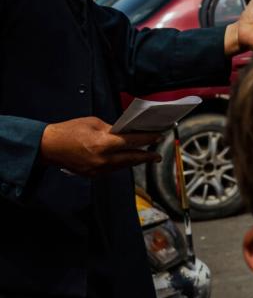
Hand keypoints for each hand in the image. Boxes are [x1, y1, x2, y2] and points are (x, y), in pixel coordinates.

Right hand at [39, 117, 161, 175]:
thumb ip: (112, 129)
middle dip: (147, 156)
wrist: (48, 147)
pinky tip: (127, 160)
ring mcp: (98, 169)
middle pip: (132, 158)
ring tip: (146, 157)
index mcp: (103, 143)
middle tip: (158, 156)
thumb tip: (126, 133)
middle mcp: (103, 159)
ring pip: (124, 165)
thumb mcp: (93, 122)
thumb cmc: (69, 131)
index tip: (158, 136)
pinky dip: (121, 164)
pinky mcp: (94, 175)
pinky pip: (113, 169)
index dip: (147, 139)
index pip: (132, 141)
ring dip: (135, 161)